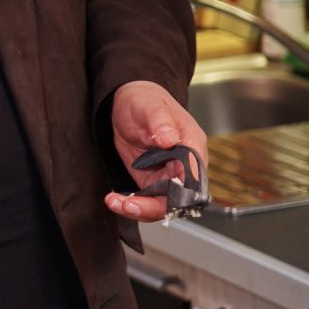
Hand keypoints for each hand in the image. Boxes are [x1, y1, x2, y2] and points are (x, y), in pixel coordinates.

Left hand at [105, 80, 207, 221]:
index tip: (154, 196)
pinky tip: (115, 199)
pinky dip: (131, 203)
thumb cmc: (146, 100)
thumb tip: (169, 138)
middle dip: (153, 206)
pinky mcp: (151, 180)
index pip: (194, 178)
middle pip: (180, 198)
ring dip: (140, 209)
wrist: (128, 102)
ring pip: (163, 204)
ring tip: (115, 202)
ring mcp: (168, 174)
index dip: (178, 193)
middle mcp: (184, 165)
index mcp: (192, 146)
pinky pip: (147, 199)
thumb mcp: (151, 106)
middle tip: (128, 205)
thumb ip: (161, 121)